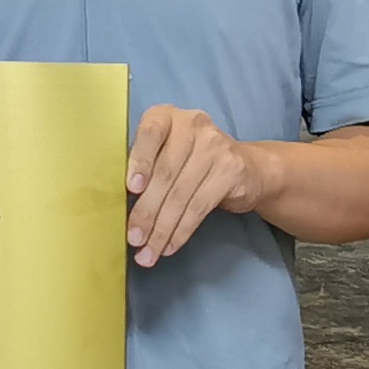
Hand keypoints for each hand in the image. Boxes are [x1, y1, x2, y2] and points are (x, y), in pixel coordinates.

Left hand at [125, 104, 268, 268]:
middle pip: (165, 173)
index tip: (131, 188)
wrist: (247, 166)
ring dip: (162, 229)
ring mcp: (215, 147)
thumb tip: (120, 205)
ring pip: (181, 195)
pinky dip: (181, 231)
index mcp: (168, 116)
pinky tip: (169, 246)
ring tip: (148, 252)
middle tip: (133, 239)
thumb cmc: (191, 161)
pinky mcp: (231, 171)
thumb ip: (146, 166)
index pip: (150, 132)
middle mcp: (193, 125)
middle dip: (146, 212)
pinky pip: (199, 207)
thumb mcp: (167, 151)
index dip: (139, 160)